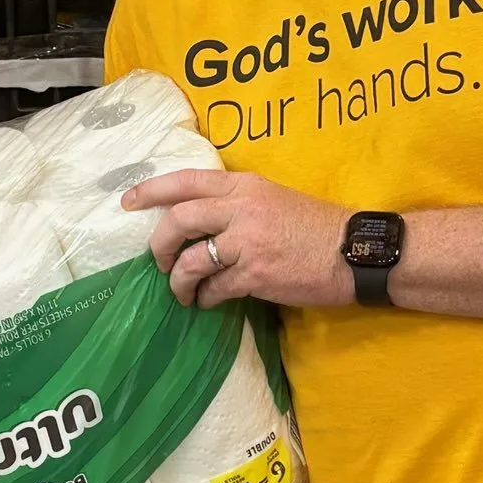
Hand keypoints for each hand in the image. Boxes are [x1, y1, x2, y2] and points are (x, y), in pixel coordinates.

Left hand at [119, 166, 352, 309]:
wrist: (355, 251)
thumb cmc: (316, 227)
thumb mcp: (274, 198)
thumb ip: (238, 202)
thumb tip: (201, 220)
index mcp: (245, 185)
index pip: (187, 180)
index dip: (152, 190)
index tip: (128, 202)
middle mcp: (242, 208)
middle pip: (178, 221)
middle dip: (160, 246)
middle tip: (161, 262)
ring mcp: (247, 242)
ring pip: (191, 261)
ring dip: (179, 281)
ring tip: (183, 292)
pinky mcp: (256, 275)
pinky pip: (215, 288)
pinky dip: (205, 298)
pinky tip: (209, 302)